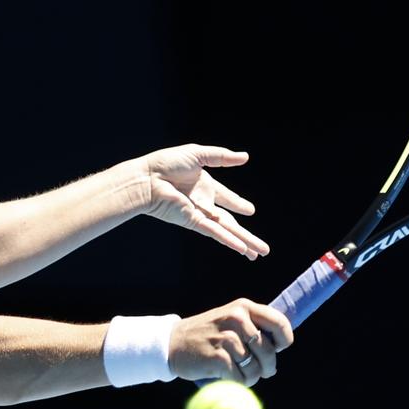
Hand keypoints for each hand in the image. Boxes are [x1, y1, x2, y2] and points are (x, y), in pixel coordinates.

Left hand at [137, 144, 269, 259]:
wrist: (147, 179)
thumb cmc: (166, 164)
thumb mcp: (198, 154)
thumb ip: (222, 157)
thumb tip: (245, 157)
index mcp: (204, 186)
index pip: (226, 197)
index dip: (238, 204)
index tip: (250, 210)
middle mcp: (203, 203)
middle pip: (229, 222)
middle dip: (246, 234)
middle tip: (261, 246)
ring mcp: (199, 215)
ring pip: (227, 231)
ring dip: (245, 242)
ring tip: (260, 254)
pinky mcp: (193, 222)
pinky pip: (216, 233)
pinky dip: (230, 241)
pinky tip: (243, 249)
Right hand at [168, 298, 293, 385]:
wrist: (171, 343)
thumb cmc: (207, 335)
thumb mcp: (230, 320)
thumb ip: (254, 327)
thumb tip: (280, 347)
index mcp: (243, 308)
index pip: (280, 323)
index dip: (283, 341)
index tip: (276, 349)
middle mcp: (237, 319)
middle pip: (269, 351)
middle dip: (267, 366)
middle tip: (259, 371)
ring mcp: (227, 338)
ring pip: (256, 369)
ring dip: (250, 377)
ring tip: (238, 372)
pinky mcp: (218, 358)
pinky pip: (241, 378)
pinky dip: (237, 383)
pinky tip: (227, 377)